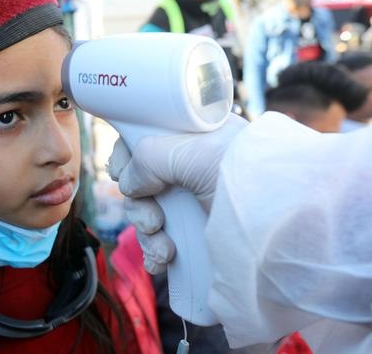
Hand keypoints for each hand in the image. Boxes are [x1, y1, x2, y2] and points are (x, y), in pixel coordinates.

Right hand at [108, 113, 247, 273]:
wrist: (282, 224)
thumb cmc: (243, 174)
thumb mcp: (190, 152)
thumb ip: (147, 157)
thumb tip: (128, 183)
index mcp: (193, 140)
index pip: (144, 142)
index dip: (127, 158)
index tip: (123, 173)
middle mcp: (191, 170)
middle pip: (140, 184)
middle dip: (139, 207)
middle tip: (154, 221)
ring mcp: (194, 204)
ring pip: (147, 216)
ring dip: (147, 235)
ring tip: (164, 250)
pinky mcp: (199, 236)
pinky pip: (162, 242)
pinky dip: (155, 254)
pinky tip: (161, 264)